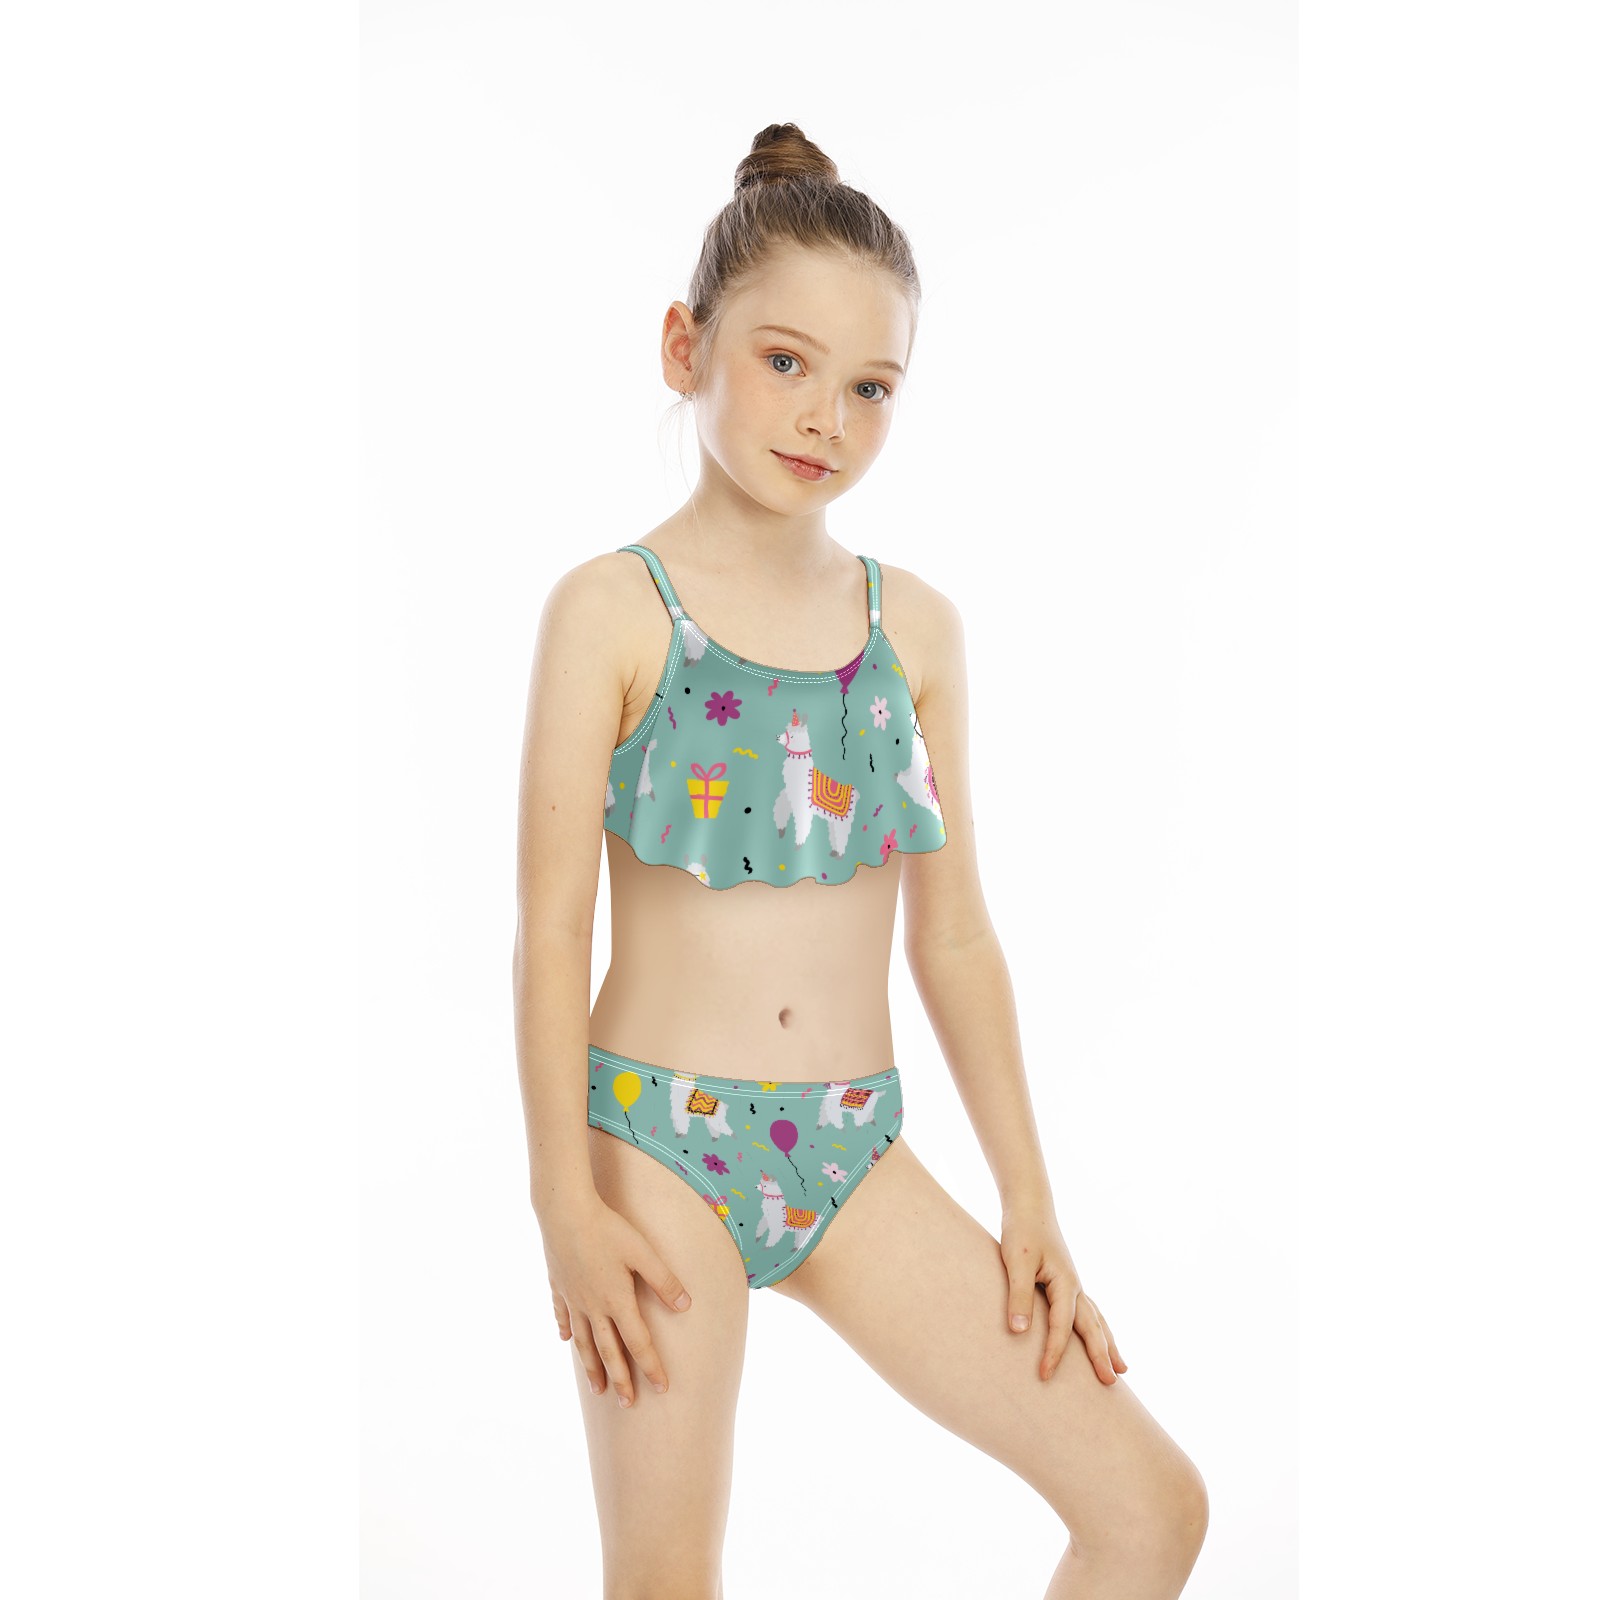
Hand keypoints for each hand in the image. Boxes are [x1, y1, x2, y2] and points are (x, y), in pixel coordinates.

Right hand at [537, 1192, 693, 1406]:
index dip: (651, 1366)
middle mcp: (593, 1306)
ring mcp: (573, 1298)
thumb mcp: (643, 1252)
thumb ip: (664, 1280)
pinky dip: (566, 1330)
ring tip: (597, 1389)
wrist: (564, 1212)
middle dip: (620, 1380)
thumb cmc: (608, 1228)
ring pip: (583, 1342)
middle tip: (627, 1405)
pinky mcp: (558, 1286)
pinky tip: (566, 1340)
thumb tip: (687, 1305)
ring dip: (591, 1367)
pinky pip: (562, 1315)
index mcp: (617, 1300)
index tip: (661, 1388)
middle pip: (608, 1351)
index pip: (638, 1343)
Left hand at [999, 1203, 1127, 1385]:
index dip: (1054, 1352)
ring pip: (1097, 1320)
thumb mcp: (1017, 1262)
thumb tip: (1018, 1332)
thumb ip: (1019, 1296)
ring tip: (1122, 1369)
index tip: (1044, 1375)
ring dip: (1108, 1344)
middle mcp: (1075, 1286)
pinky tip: (1099, 1336)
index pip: (1063, 1326)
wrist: (1029, 1206)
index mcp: (1065, 1283)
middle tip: (1112, 1384)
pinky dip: (1098, 1328)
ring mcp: (1074, 1284)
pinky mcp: (1066, 1283)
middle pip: (1093, 1327)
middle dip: (1102, 1356)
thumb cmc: (1022, 1232)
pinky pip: (1088, 1312)